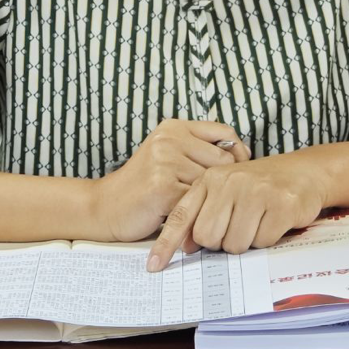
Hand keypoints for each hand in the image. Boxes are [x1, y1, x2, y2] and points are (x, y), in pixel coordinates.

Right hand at [92, 119, 249, 243]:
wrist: (105, 207)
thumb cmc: (144, 187)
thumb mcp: (168, 156)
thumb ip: (198, 151)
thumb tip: (243, 156)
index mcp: (174, 127)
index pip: (225, 132)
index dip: (239, 154)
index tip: (242, 174)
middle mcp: (169, 139)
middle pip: (224, 159)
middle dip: (226, 183)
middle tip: (222, 200)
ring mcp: (165, 161)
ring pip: (213, 183)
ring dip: (211, 201)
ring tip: (201, 211)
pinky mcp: (162, 187)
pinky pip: (198, 202)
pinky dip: (198, 214)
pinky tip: (190, 220)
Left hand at [146, 151, 324, 270]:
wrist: (303, 172)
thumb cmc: (259, 186)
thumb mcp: (226, 191)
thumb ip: (203, 213)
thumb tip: (186, 245)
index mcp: (210, 179)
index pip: (182, 215)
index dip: (166, 243)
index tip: (153, 266)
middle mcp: (230, 182)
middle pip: (209, 238)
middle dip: (222, 242)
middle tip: (237, 228)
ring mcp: (255, 191)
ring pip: (235, 244)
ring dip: (247, 242)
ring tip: (257, 221)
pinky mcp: (280, 204)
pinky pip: (262, 241)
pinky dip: (268, 238)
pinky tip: (273, 220)